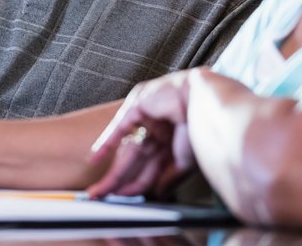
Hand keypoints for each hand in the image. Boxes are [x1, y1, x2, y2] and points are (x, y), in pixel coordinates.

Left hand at [86, 70, 198, 198]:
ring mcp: (150, 118)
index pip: (151, 168)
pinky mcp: (139, 105)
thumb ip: (170, 176)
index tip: (123, 199)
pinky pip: (120, 127)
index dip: (137, 186)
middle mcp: (160, 131)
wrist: (206, 103)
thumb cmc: (203, 128)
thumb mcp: (186, 161)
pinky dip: (107, 143)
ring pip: (129, 151)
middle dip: (119, 181)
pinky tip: (95, 158)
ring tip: (99, 189)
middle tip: (100, 196)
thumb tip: (157, 192)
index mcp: (173, 142)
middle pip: (136, 161)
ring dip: (114, 171)